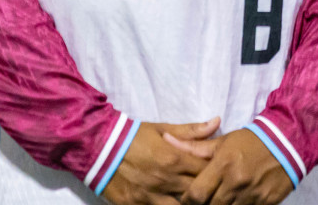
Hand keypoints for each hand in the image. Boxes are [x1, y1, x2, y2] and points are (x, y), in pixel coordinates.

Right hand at [102, 119, 219, 204]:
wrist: (99, 148)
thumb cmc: (134, 136)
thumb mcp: (163, 129)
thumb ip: (191, 130)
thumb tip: (218, 121)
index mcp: (175, 159)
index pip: (206, 170)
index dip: (215, 171)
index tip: (218, 171)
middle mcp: (166, 180)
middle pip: (197, 191)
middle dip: (205, 189)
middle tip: (209, 187)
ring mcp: (150, 196)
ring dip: (187, 203)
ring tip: (192, 199)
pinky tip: (172, 203)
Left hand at [171, 129, 291, 204]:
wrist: (289, 141)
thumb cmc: (252, 141)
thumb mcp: (224, 141)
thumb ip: (194, 147)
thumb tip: (167, 141)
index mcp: (223, 165)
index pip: (195, 195)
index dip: (188, 200)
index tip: (190, 197)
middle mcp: (236, 182)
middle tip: (205, 199)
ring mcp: (252, 194)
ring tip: (222, 198)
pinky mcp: (266, 202)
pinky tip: (237, 201)